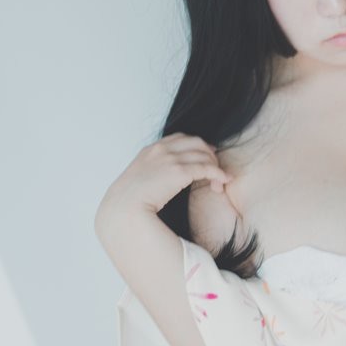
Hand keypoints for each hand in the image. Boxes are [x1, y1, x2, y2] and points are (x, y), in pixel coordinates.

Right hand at [100, 133, 232, 222]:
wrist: (123, 207)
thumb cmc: (127, 201)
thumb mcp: (136, 180)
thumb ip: (149, 175)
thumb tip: (156, 184)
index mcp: (151, 150)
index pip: (180, 138)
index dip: (197, 146)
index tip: (204, 155)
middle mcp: (162, 149)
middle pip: (197, 142)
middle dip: (210, 154)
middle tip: (216, 168)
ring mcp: (170, 159)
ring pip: (204, 155)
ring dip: (216, 167)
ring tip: (219, 181)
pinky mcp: (179, 172)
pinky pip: (206, 168)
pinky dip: (218, 173)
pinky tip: (222, 181)